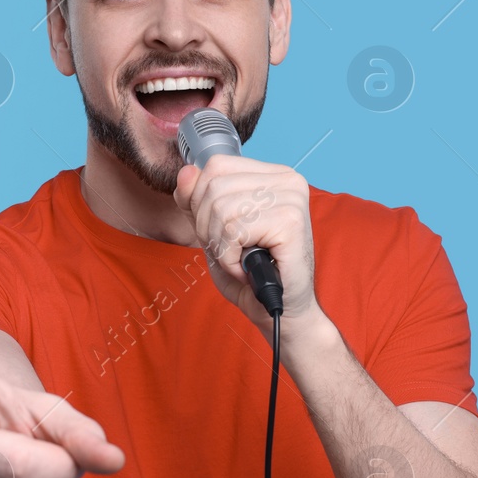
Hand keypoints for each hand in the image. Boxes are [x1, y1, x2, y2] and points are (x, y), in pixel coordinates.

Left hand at [173, 154, 320, 341]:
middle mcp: (287, 180)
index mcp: (272, 175)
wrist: (278, 311)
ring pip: (221, 209)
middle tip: (230, 252)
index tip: (218, 232)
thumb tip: (185, 173)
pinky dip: (230, 257)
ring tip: (240, 261)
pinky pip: (234, 231)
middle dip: (208, 228)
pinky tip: (247, 268)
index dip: (200, 201)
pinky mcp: (291, 222)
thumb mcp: (213, 230)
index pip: (216, 166)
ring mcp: (292, 199)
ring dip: (220, 246)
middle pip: (214, 187)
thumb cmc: (250, 273)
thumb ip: (196, 200)